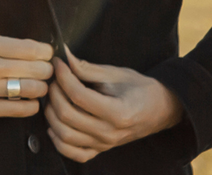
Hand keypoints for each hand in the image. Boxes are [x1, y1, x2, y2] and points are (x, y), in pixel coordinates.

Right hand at [0, 34, 52, 119]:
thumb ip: (2, 44)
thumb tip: (35, 49)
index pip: (31, 48)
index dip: (46, 52)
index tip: (46, 54)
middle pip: (37, 69)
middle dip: (46, 70)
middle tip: (44, 71)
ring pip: (32, 89)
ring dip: (41, 87)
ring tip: (37, 86)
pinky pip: (20, 109)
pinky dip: (31, 105)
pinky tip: (28, 100)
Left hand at [44, 50, 182, 161]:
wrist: (160, 109)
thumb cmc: (141, 89)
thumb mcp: (117, 74)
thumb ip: (88, 68)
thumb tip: (65, 58)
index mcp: (118, 112)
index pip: (79, 96)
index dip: (63, 77)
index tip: (58, 63)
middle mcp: (110, 133)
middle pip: (68, 116)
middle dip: (54, 93)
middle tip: (54, 79)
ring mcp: (104, 144)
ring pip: (65, 136)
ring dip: (51, 115)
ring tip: (53, 97)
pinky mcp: (100, 150)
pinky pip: (73, 153)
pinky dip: (58, 141)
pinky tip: (56, 124)